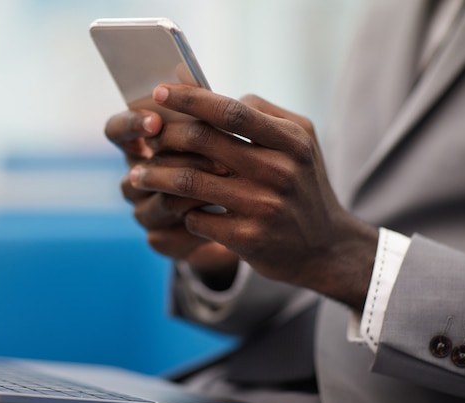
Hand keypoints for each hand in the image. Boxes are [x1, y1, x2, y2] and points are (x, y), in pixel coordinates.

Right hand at [104, 109, 238, 288]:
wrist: (239, 219)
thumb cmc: (225, 163)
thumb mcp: (219, 135)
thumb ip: (205, 116)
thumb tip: (203, 90)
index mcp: (140, 147)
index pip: (117, 131)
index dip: (131, 124)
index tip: (156, 121)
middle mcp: (134, 180)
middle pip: (142, 170)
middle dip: (185, 162)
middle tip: (222, 160)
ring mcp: (144, 212)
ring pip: (163, 201)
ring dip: (200, 192)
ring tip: (232, 185)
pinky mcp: (160, 240)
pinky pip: (175, 233)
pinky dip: (205, 222)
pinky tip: (228, 215)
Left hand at [128, 84, 378, 310]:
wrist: (327, 248)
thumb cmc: (304, 186)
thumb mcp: (301, 143)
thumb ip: (264, 114)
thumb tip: (213, 97)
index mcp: (291, 140)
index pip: (231, 111)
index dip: (190, 99)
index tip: (158, 93)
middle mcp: (279, 171)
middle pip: (202, 142)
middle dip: (164, 137)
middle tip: (146, 140)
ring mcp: (263, 207)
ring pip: (189, 182)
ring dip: (156, 176)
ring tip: (137, 176)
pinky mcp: (248, 239)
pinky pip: (195, 218)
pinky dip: (180, 211)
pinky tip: (176, 209)